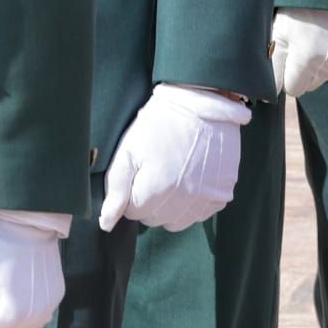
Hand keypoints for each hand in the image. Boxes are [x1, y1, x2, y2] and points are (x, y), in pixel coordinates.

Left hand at [99, 83, 248, 233]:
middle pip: (155, 219)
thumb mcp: (129, 150)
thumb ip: (115, 190)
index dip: (132, 192)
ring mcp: (204, 199)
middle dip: (150, 200)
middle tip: (155, 170)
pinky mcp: (221, 196)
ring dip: (170, 206)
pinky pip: (200, 214)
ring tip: (172, 176)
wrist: (201, 103)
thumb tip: (105, 224)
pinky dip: (192, 203)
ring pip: (176, 222)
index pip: (133, 212)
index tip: (139, 171)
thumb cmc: (160, 124)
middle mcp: (182, 200)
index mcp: (156, 189)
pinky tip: (191, 179)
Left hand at [270, 8, 327, 98]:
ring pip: (326, 77)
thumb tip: (268, 94)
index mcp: (307, 58)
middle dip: (302, 72)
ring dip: (318, 66)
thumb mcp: (279, 32)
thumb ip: (273, 67)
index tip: (286, 60)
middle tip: (299, 46)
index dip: (286, 76)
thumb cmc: (298, 8)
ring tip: (314, 39)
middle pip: (310, 85)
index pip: (294, 89)